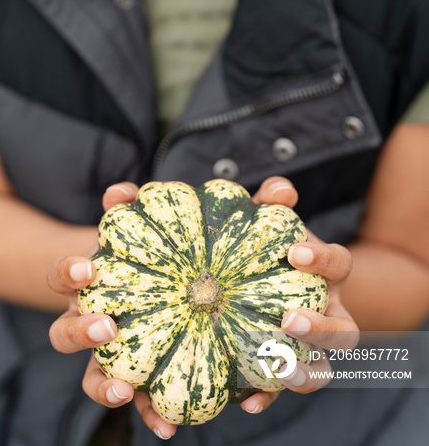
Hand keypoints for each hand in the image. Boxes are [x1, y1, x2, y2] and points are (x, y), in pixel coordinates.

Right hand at [47, 182, 178, 439]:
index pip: (61, 276)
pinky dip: (149, 413)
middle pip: (65, 333)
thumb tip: (146, 191)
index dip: (68, 273)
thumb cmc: (143, 253)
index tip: (87, 270)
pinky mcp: (135, 376)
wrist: (147, 283)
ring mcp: (108, 354)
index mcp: (86, 283)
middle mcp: (87, 320)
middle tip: (107, 328)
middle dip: (80, 332)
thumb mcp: (143, 228)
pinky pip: (137, 400)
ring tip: (126, 389)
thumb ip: (136, 207)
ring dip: (103, 385)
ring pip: (90, 375)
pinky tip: (169, 426)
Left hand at [240, 177, 358, 414]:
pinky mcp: (286, 368)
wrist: (265, 280)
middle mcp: (330, 313)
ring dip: (306, 372)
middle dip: (322, 329)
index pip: (340, 264)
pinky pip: (284, 389)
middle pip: (345, 331)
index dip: (323, 259)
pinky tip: (245, 400)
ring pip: (326, 369)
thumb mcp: (269, 222)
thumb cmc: (268, 247)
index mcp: (328, 275)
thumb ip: (272, 201)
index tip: (295, 252)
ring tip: (280, 369)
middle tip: (288, 319)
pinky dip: (268, 397)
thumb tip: (279, 191)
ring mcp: (312, 346)